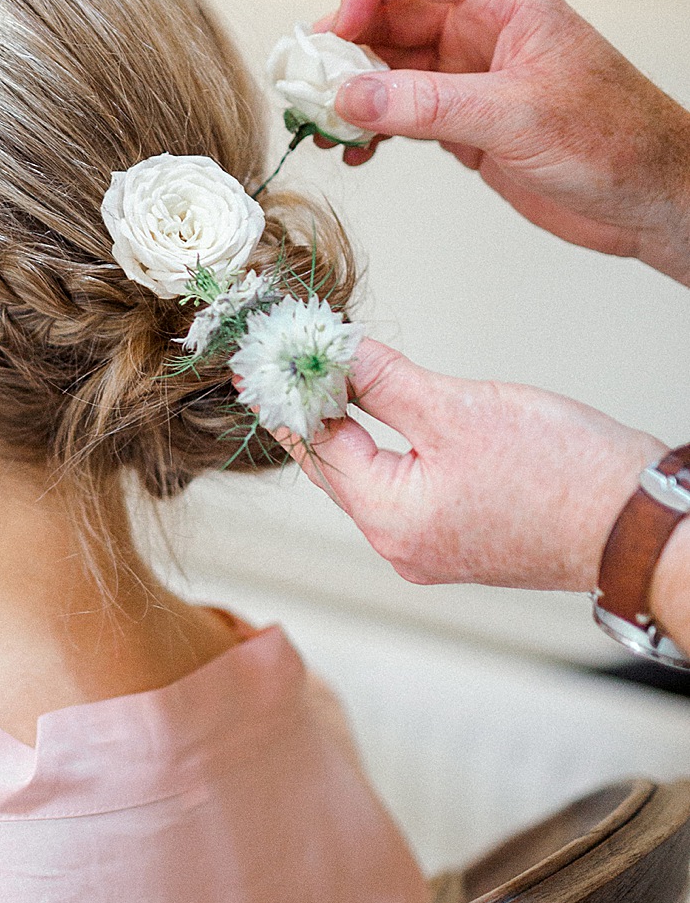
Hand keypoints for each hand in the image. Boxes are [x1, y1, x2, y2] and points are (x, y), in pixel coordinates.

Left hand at [287, 338, 662, 592]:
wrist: (638, 525)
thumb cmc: (562, 473)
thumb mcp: (456, 408)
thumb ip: (383, 381)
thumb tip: (334, 353)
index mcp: (389, 519)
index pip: (316, 446)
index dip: (289, 393)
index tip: (264, 355)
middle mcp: (401, 546)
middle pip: (337, 467)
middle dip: (314, 409)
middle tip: (286, 359)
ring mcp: (431, 549)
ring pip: (371, 477)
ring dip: (351, 427)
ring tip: (328, 376)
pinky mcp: (461, 540)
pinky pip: (404, 488)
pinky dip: (388, 449)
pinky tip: (382, 414)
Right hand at [323, 0, 689, 285]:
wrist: (652, 200)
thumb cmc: (618, 141)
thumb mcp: (516, 117)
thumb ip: (428, 105)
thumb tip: (351, 95)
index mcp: (506, 6)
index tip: (339, 31)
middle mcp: (484, 36)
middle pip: (393, 19)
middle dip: (346, 48)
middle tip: (308, 85)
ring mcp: (473, 82)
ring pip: (391, 70)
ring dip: (352, 94)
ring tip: (323, 126)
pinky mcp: (468, 126)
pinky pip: (403, 114)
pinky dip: (372, 130)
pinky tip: (357, 151)